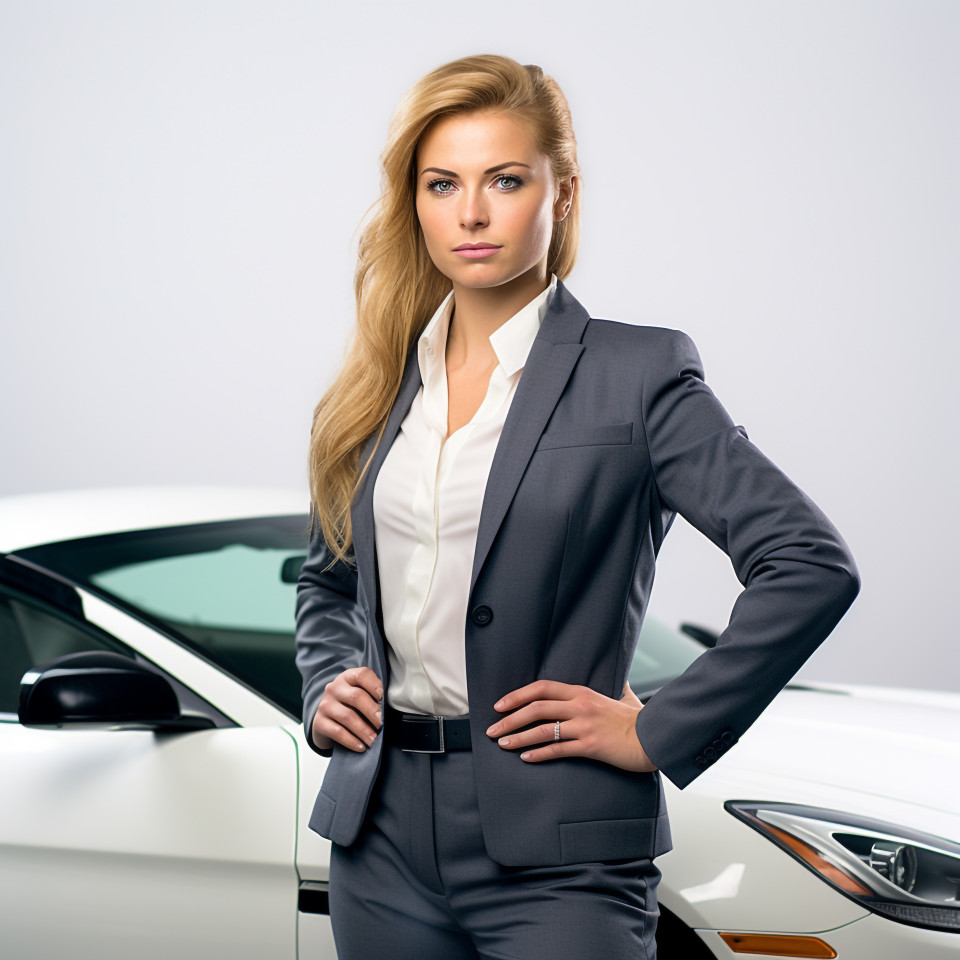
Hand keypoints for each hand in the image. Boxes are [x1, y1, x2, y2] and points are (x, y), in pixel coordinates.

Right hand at [311, 666, 382, 752]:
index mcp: (347, 678)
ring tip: (373, 740)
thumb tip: (386, 710)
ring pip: (347, 717)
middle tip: (381, 724)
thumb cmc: (349, 705)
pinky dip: (352, 741)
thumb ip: (371, 695)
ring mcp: (325, 705)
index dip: (374, 684)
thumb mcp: (359, 694)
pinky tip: (361, 746)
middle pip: (356, 697)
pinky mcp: (319, 722)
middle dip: (371, 712)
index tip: (382, 697)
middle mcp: (334, 688)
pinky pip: (338, 732)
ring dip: (364, 730)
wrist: (326, 719)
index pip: (361, 674)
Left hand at [485, 679, 657, 772]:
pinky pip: (557, 750)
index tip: (500, 704)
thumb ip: (614, 685)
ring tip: (502, 743)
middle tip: (492, 728)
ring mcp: (584, 726)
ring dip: (518, 737)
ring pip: (542, 730)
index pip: (542, 688)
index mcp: (582, 692)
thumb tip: (618, 675)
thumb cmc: (636, 719)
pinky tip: (525, 758)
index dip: (518, 695)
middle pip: (536, 708)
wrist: (653, 737)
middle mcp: (580, 706)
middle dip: (510, 718)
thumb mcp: (622, 695)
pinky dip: (538, 754)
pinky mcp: (590, 746)